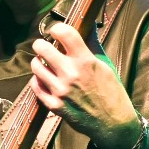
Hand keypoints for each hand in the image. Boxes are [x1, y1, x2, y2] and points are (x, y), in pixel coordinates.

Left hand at [31, 22, 140, 148]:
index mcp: (85, 61)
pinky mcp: (54, 105)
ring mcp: (60, 90)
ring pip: (36, 67)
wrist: (112, 122)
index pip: (64, 33)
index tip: (55, 32)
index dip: (57, 29)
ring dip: (38, 62)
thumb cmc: (111, 91)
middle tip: (43, 46)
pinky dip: (37, 80)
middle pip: (42, 48)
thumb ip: (93, 45)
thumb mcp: (106, 65)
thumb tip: (90, 26)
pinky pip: (35, 86)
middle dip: (41, 44)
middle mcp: (70, 74)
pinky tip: (43, 78)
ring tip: (43, 62)